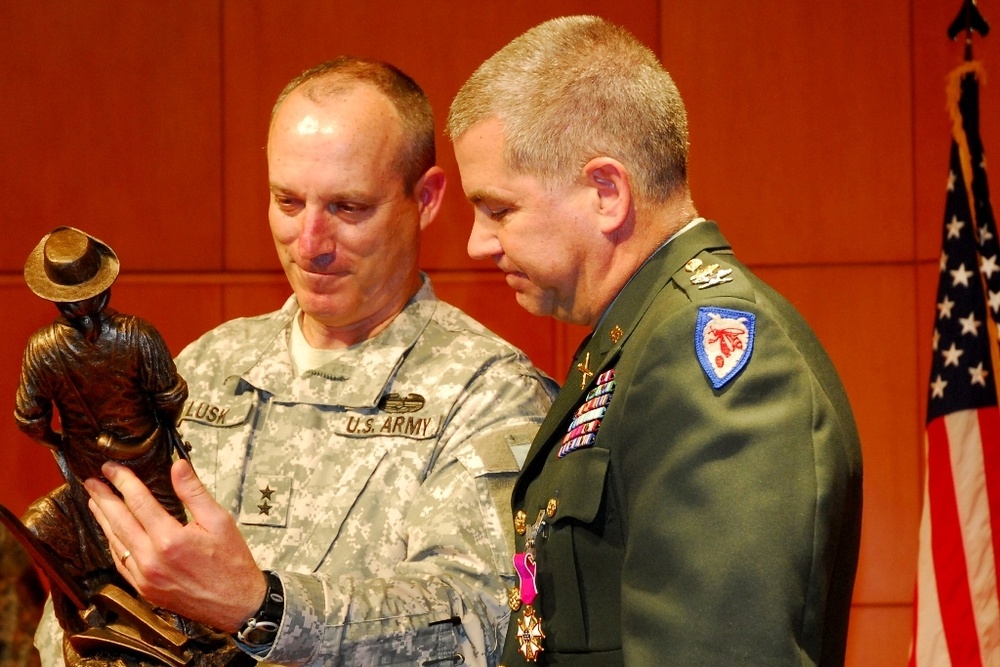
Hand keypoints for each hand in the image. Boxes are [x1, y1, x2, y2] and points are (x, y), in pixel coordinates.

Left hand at [86, 459, 265, 631]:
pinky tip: (111, 533)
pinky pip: (122, 563)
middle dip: (103, 499)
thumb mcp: (219, 520)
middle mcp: (151, 560)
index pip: (139, 502)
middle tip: (91, 482)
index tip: (111, 468)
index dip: (122, 482)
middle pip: (119, 521)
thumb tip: (178, 466)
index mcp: (170, 539)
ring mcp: (145, 578)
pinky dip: (113, 544)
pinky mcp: (145, 590)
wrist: (236, 604)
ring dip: (103, 520)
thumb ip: (194, 493)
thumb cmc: (231, 562)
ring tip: (95, 502)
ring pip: (116, 543)